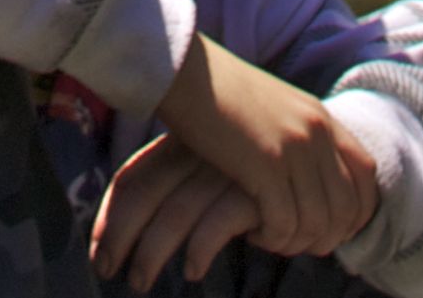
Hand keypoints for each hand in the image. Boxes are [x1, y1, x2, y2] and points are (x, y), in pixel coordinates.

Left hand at [90, 135, 260, 287]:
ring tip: (139, 280)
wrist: (325, 153)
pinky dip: (199, 247)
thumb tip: (133, 227)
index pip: (136, 176)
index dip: (112, 214)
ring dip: (151, 250)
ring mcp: (227, 167)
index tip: (97, 253)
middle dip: (120, 234)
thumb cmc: (259, 169)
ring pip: (175, 211)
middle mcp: (201, 151)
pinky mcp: (257, 187)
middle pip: (146, 191)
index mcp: (185, 143)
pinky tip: (193, 269)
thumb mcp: (216, 169)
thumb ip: (182, 184)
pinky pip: (218, 221)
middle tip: (107, 269)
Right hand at [138, 36, 381, 265]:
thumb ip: (300, 137)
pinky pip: (285, 224)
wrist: (185, 71)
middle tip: (293, 240)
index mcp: (320, 116)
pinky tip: (251, 230)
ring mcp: (294, 147)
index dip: (358, 211)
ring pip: (316, 223)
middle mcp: (316, 131)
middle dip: (325, 237)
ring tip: (267, 235)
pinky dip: (271, 238)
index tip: (333, 229)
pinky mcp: (266, 165)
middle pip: (346, 208)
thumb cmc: (220, 94)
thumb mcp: (275, 108)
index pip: (367, 174)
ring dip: (294, 241)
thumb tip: (314, 184)